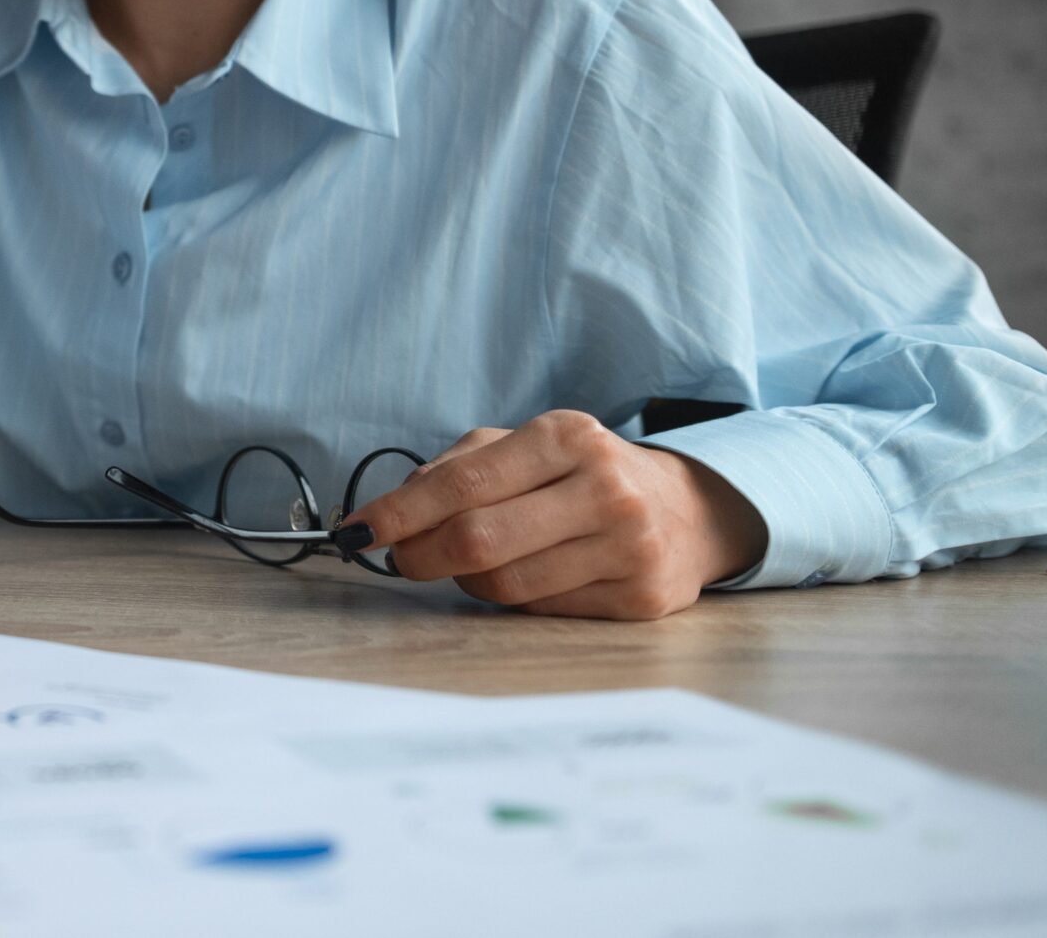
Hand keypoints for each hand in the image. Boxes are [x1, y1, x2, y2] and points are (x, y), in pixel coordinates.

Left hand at [343, 411, 766, 619]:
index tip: (358, 530)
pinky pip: (541, 610)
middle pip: (478, 540)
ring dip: (466, 580)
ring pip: (505, 584)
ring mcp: (628, 546)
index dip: (400, 512)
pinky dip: (514, 598)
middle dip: (421, 555)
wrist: (687, 511)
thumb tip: (393, 508)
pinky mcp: (640, 598)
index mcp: (567, 436)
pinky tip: (524, 575)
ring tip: (472, 562)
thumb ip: (458, 466)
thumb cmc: (584, 474)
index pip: (462, 483)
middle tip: (402, 558)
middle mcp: (604, 488)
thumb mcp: (528, 446)